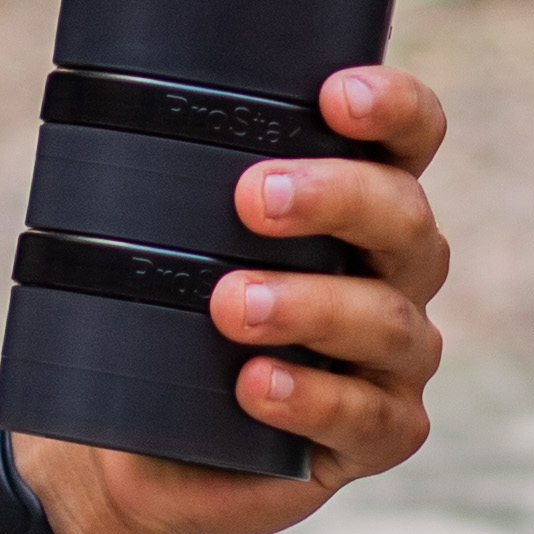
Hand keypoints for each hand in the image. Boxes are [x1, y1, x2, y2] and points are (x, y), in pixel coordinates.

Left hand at [11, 63, 454, 533]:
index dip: (394, 108)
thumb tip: (124, 121)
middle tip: (251, 198)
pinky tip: (255, 385)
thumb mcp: (168, 242)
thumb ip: (178, 187)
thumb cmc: (166, 317)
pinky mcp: (379, 432)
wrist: (142, 438)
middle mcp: (398, 272)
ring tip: (232, 306)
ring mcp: (397, 357)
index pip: (409, 137)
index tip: (335, 95)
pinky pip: (366, 414)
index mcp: (363, 203)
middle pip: (406, 218)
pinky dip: (310, 396)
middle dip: (336, 197)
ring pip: (388, 319)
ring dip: (311, 305)